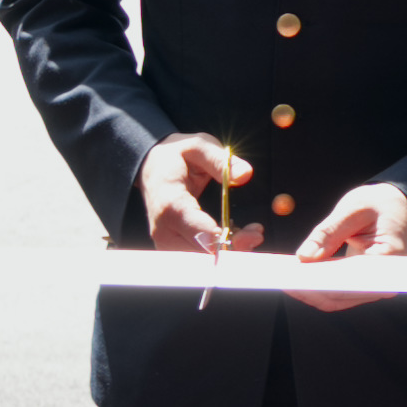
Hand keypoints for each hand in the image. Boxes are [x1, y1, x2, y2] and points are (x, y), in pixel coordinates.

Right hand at [136, 133, 259, 252]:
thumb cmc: (175, 156)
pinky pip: (197, 258)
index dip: (224, 237)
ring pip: (201, 260)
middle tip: (256, 232)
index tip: (252, 232)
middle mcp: (164, 230)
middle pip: (201, 252)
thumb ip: (220, 161)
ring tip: (250, 233)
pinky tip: (236, 236)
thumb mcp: (198, 146)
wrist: (150, 168)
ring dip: (230, 252)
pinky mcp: (171, 249)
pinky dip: (221, 252)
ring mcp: (165, 243)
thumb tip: (245, 174)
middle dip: (233, 247)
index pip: (196, 230)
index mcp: (170, 203)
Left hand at [294, 182, 406, 312]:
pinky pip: (334, 294)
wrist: (401, 208)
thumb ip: (328, 233)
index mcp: (389, 260)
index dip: (318, 282)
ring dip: (307, 289)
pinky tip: (296, 273)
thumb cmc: (381, 205)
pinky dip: (314, 286)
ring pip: (333, 299)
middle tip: (280, 275)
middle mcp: (383, 282)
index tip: (293, 276)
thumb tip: (303, 258)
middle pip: (338, 296)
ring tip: (284, 273)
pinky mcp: (360, 287)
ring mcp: (372, 288)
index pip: (349, 282)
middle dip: (307, 288)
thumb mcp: (354, 208)